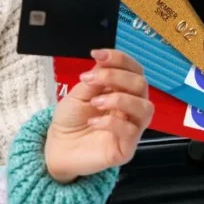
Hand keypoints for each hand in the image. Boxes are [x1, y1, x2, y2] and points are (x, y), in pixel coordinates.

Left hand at [44, 49, 152, 183]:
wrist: (58, 148)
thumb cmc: (70, 120)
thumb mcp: (78, 94)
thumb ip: (95, 79)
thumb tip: (104, 60)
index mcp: (122, 90)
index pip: (133, 70)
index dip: (119, 58)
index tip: (97, 54)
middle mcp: (131, 108)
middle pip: (141, 84)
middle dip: (116, 76)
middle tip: (91, 80)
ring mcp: (131, 128)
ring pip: (145, 108)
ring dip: (120, 99)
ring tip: (96, 102)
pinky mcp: (126, 148)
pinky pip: (131, 132)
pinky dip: (112, 122)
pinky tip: (93, 122)